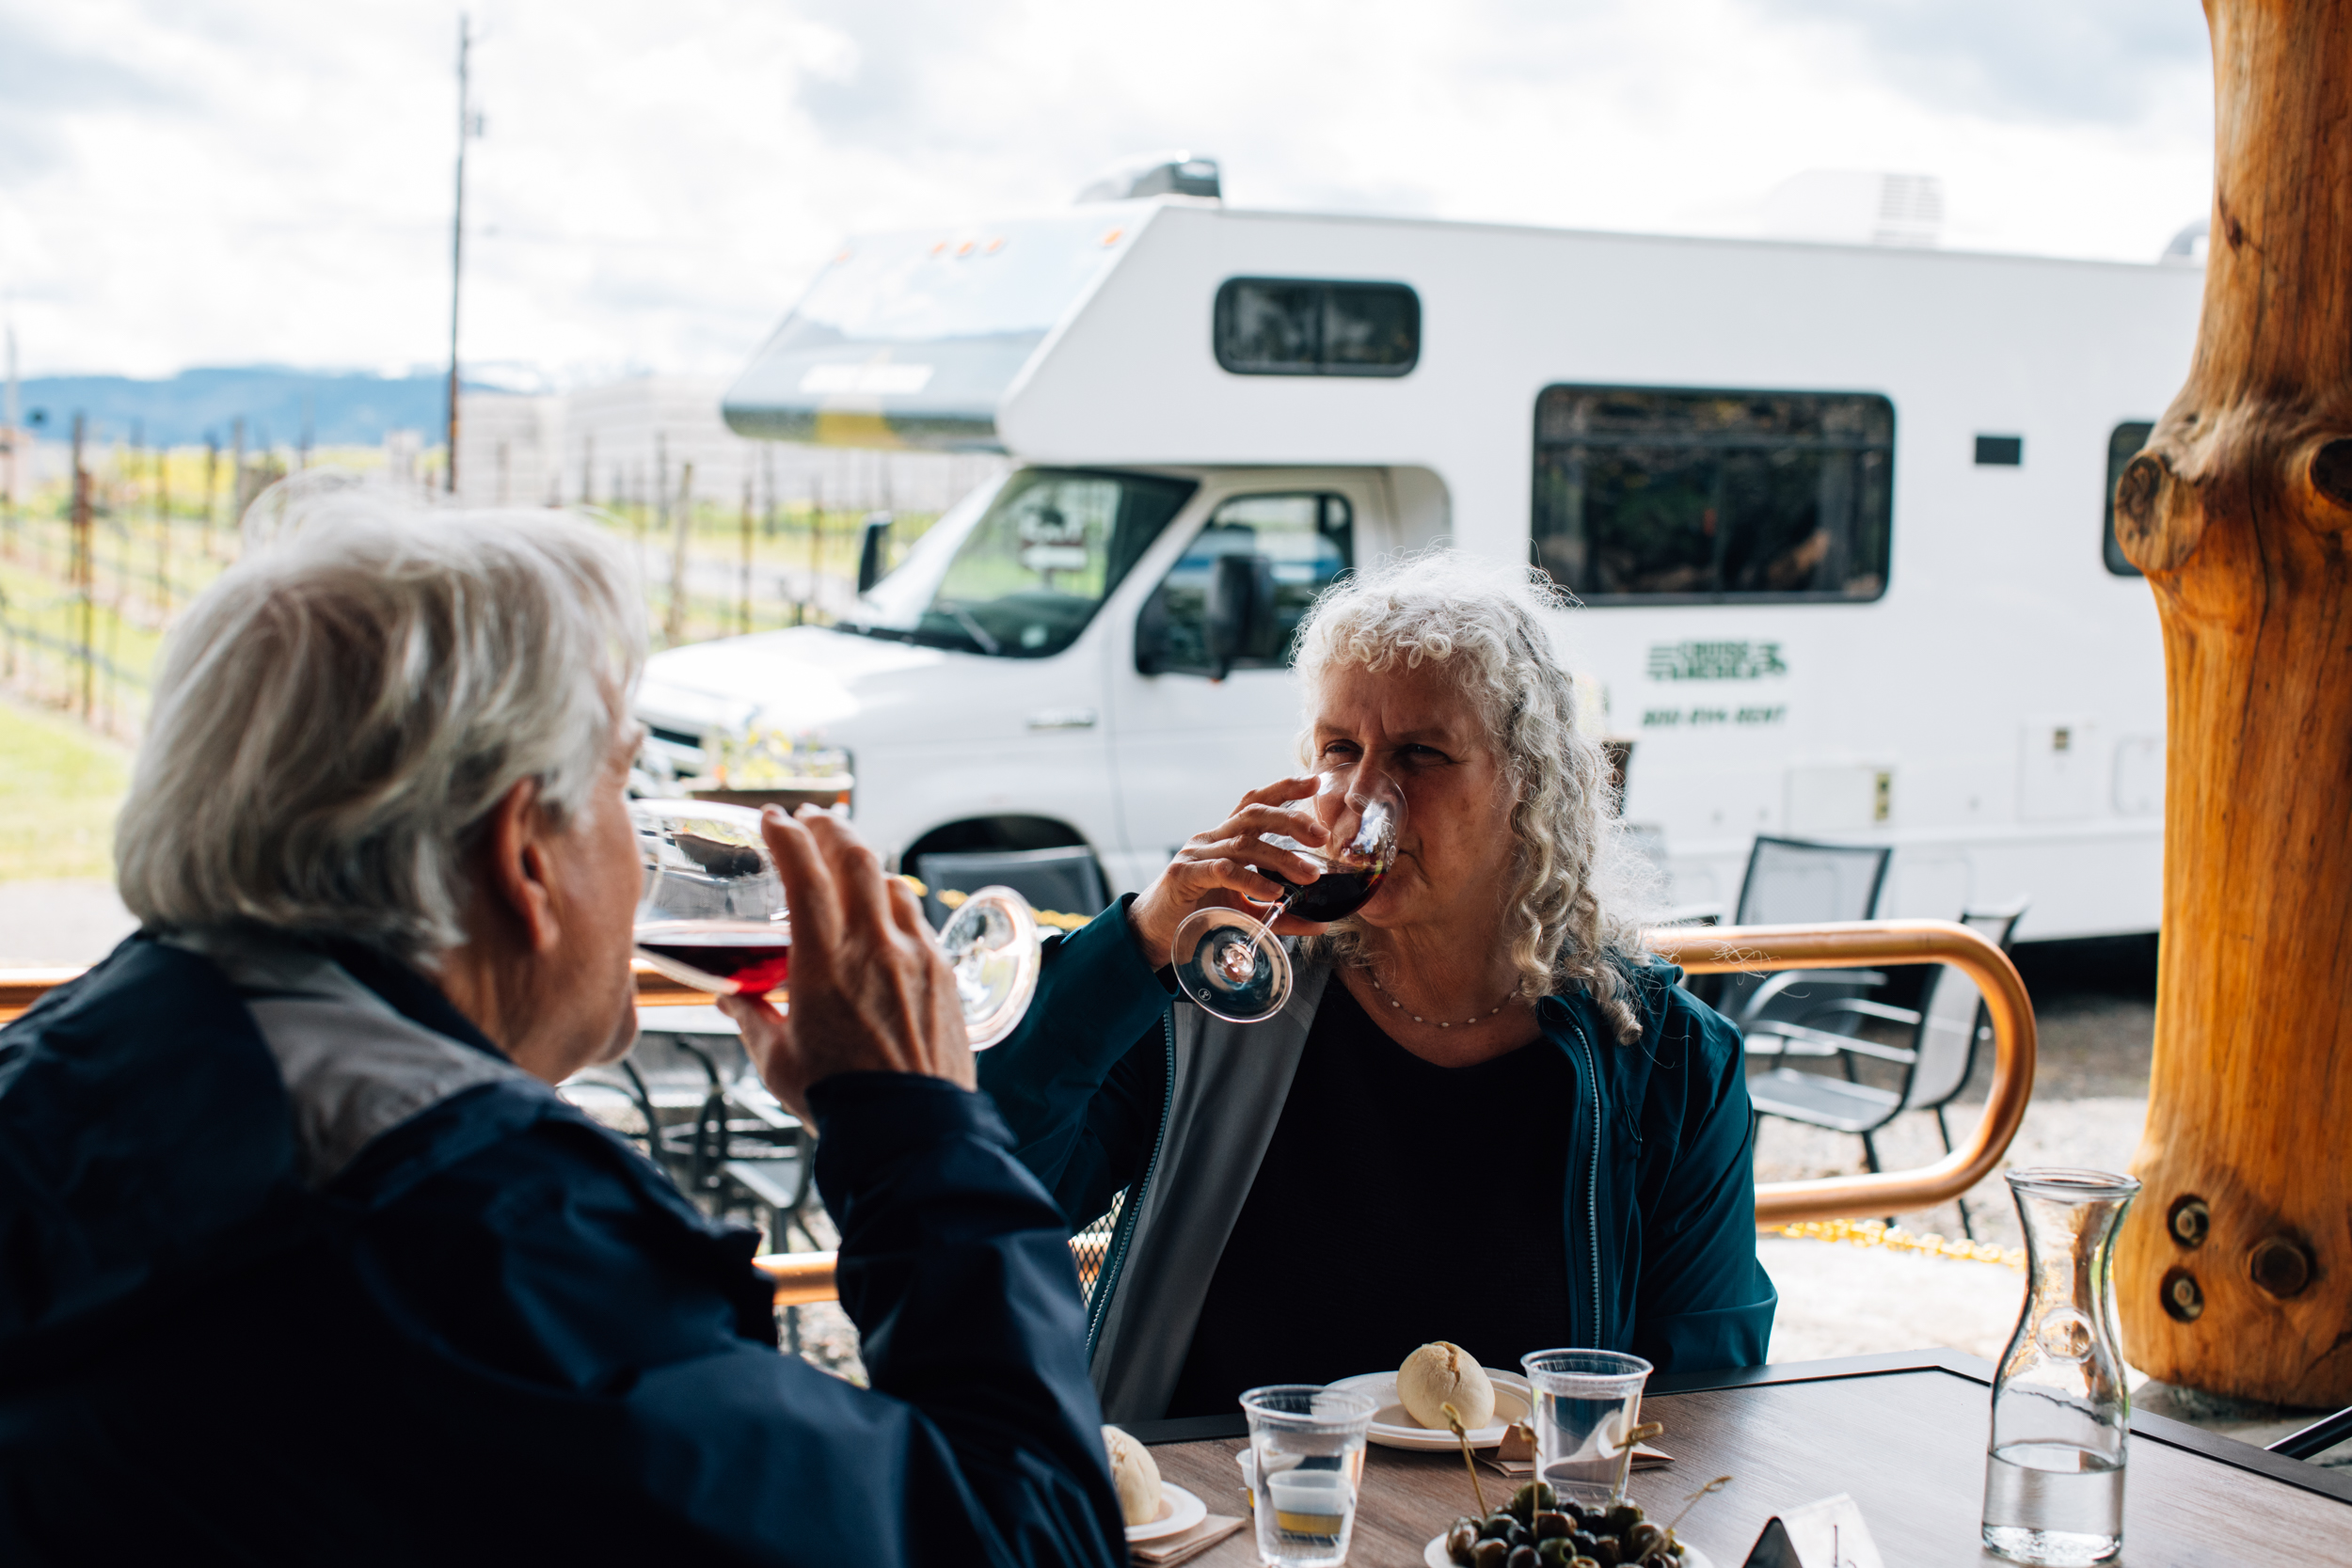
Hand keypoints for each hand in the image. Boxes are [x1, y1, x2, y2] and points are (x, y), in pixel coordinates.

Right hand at [717, 806, 973, 1118]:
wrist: (911, 1130)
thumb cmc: (839, 1101)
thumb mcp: (779, 1061)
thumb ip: (753, 1020)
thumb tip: (731, 1000)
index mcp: (824, 962)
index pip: (805, 871)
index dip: (786, 834)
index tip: (773, 818)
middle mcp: (874, 946)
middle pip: (856, 857)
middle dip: (831, 828)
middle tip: (813, 819)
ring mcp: (916, 955)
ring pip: (893, 882)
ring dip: (866, 862)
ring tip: (847, 861)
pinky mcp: (945, 973)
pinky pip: (919, 919)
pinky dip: (896, 902)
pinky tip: (886, 912)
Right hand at [1127, 773, 1332, 957]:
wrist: (1155, 933)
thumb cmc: (1199, 914)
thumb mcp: (1246, 912)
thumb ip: (1281, 914)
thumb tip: (1321, 922)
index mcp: (1225, 838)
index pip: (1255, 803)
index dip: (1284, 789)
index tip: (1315, 782)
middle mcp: (1211, 839)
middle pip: (1254, 815)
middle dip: (1291, 820)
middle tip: (1321, 835)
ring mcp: (1196, 854)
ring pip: (1243, 843)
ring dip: (1280, 857)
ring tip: (1308, 875)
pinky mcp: (1184, 876)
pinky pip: (1222, 870)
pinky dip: (1251, 880)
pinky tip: (1273, 892)